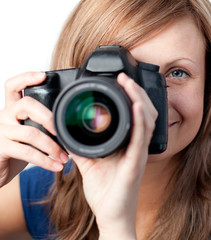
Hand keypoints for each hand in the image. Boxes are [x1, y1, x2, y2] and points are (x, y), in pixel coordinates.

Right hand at [0, 72, 68, 186]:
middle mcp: (4, 116)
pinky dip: (45, 160)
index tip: (43, 75)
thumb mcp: (25, 133)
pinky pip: (27, 152)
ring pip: (31, 132)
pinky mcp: (0, 147)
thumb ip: (37, 125)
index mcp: (11, 110)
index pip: (13, 86)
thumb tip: (64, 126)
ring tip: (64, 156)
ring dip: (52, 146)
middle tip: (62, 131)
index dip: (26, 78)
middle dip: (49, 117)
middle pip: (26, 104)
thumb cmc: (14, 150)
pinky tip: (55, 165)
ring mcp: (1, 131)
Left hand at [70, 73, 157, 238]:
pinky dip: (139, 120)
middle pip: (144, 113)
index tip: (119, 82)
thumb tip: (66, 131)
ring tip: (129, 85)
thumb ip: (79, 145)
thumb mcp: (88, 162)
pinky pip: (141, 138)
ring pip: (146, 120)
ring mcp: (138, 154)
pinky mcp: (136, 164)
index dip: (130, 97)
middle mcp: (136, 146)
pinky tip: (136, 106)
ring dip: (139, 100)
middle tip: (125, 77)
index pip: (134, 115)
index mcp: (127, 144)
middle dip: (135, 92)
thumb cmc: (105, 190)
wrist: (110, 214)